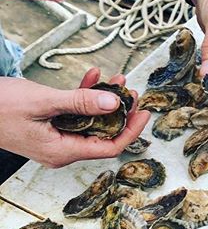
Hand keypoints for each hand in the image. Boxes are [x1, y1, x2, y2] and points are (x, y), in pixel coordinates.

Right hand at [0, 68, 149, 168]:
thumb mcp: (43, 102)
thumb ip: (80, 103)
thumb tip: (113, 104)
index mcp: (62, 151)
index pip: (110, 147)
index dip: (130, 130)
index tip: (143, 112)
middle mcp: (62, 150)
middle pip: (102, 133)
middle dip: (119, 111)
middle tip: (131, 92)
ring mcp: (55, 139)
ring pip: (90, 121)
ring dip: (103, 100)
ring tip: (116, 80)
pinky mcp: (48, 128)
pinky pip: (74, 114)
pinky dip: (84, 96)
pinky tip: (92, 76)